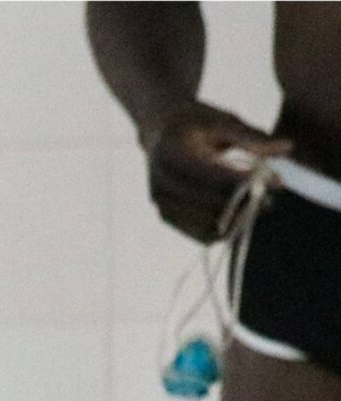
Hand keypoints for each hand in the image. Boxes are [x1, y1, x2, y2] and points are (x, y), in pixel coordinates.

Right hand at [144, 100, 287, 240]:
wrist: (158, 131)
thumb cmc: (197, 122)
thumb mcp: (225, 122)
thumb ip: (253, 138)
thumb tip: (288, 149)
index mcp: (173, 153)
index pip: (215, 177)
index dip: (248, 183)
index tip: (276, 181)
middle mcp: (161, 181)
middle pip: (214, 203)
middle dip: (247, 200)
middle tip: (270, 193)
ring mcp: (160, 202)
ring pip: (209, 222)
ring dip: (238, 215)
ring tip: (254, 200)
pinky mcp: (165, 216)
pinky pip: (200, 233)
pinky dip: (224, 226)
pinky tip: (237, 211)